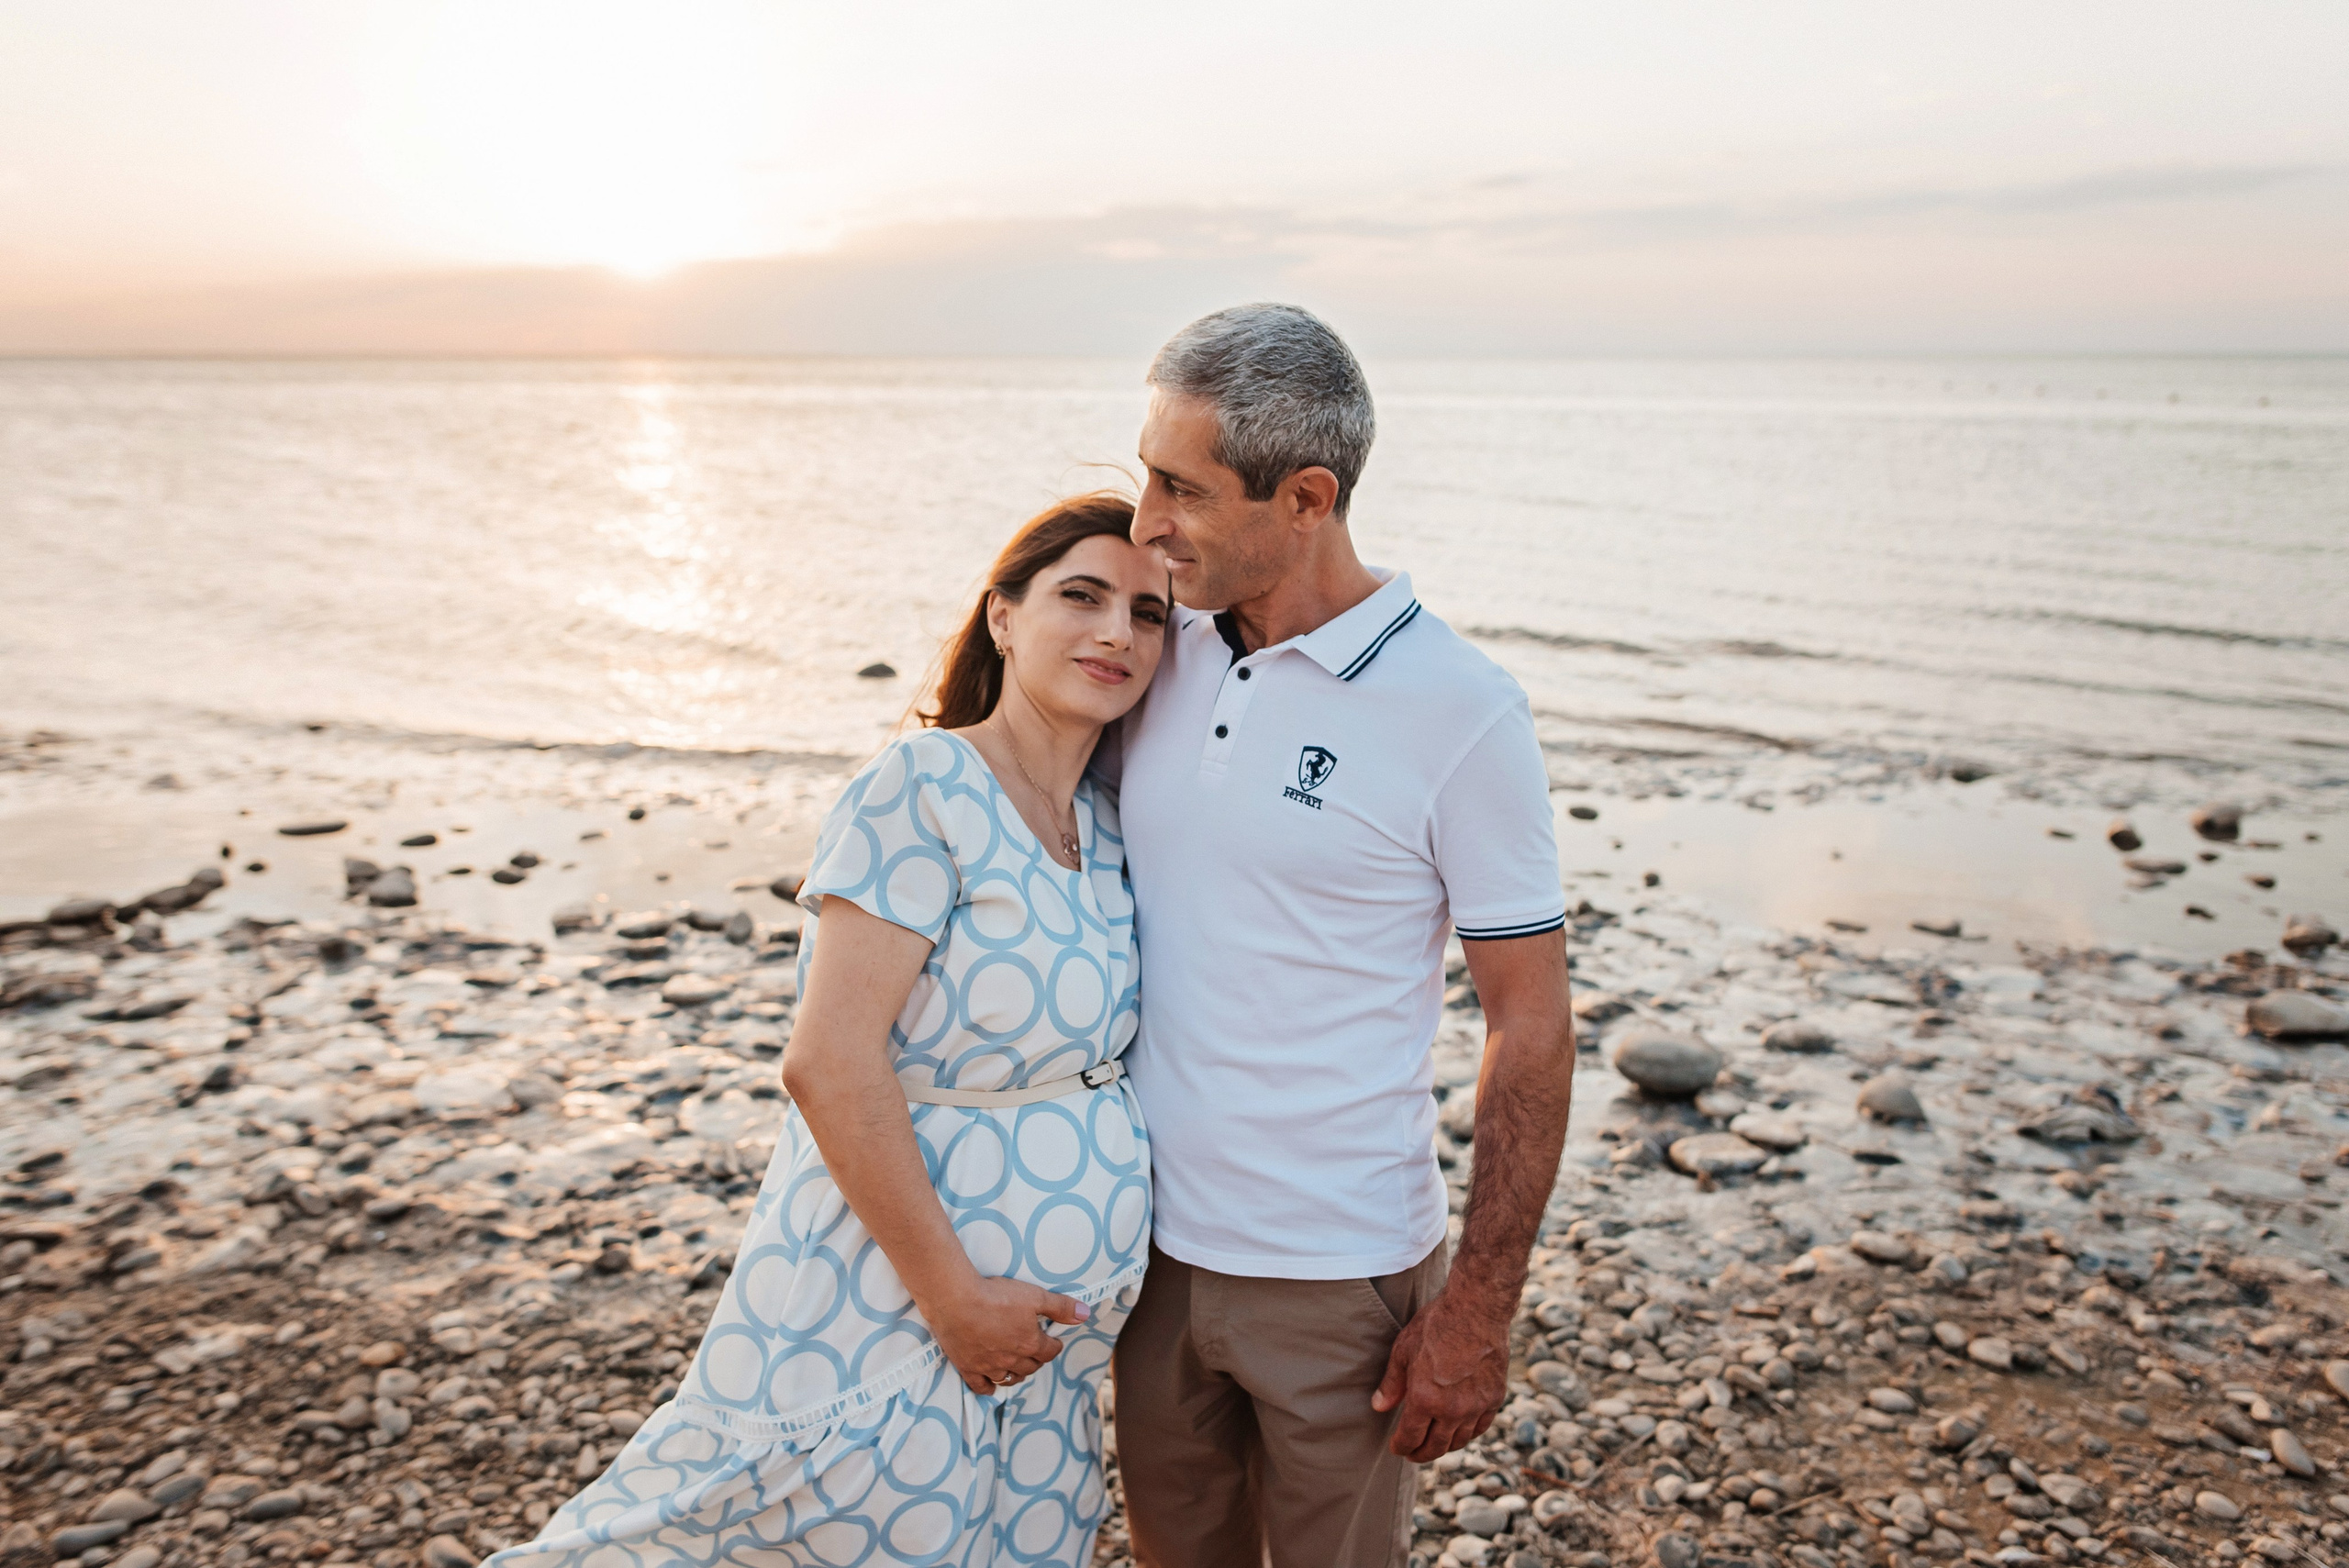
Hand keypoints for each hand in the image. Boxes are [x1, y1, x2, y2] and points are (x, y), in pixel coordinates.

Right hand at [923, 1275, 1089, 1396]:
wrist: (956, 1300)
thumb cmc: (996, 1295)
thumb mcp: (1035, 1296)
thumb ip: (1061, 1307)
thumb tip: (1085, 1314)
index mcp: (1030, 1343)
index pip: (1049, 1352)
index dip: (1054, 1346)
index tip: (1054, 1342)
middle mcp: (1012, 1359)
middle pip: (1030, 1367)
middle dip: (1037, 1360)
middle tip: (1036, 1352)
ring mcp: (989, 1366)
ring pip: (1009, 1378)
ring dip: (1017, 1375)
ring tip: (1018, 1368)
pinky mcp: (968, 1367)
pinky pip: (981, 1386)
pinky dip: (989, 1388)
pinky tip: (992, 1386)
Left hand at [1371, 1291, 1508, 1461]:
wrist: (1476, 1309)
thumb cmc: (1435, 1325)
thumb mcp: (1403, 1351)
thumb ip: (1392, 1385)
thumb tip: (1379, 1407)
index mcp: (1425, 1399)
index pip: (1410, 1438)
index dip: (1401, 1447)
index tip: (1396, 1447)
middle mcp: (1452, 1410)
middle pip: (1435, 1447)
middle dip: (1420, 1454)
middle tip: (1412, 1453)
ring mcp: (1476, 1406)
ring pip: (1459, 1441)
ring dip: (1444, 1446)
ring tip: (1434, 1443)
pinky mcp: (1495, 1398)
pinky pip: (1480, 1427)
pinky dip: (1467, 1433)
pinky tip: (1459, 1430)